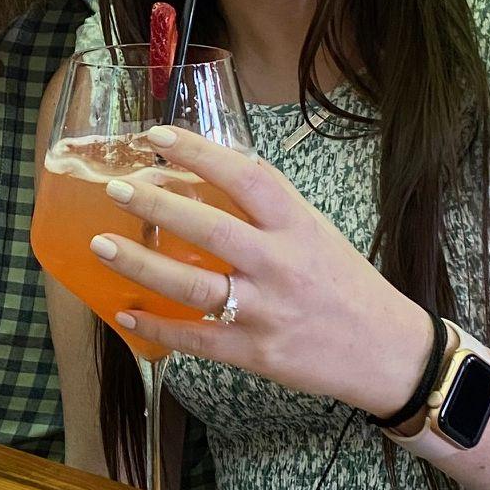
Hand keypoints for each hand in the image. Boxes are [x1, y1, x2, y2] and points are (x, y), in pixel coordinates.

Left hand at [90, 126, 437, 417]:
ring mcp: (267, 311)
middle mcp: (282, 264)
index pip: (246, 176)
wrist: (388, 353)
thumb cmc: (347, 286)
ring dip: (142, 264)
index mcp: (299, 226)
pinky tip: (125, 310)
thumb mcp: (317, 232)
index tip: (158, 136)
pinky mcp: (256, 352)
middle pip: (210, 230)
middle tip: (116, 188)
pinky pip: (197, 339)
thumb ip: (270, 209)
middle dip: (157, 206)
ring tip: (102, 244)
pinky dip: (158, 326)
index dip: (200, 152)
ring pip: (193, 286)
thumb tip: (212, 172)